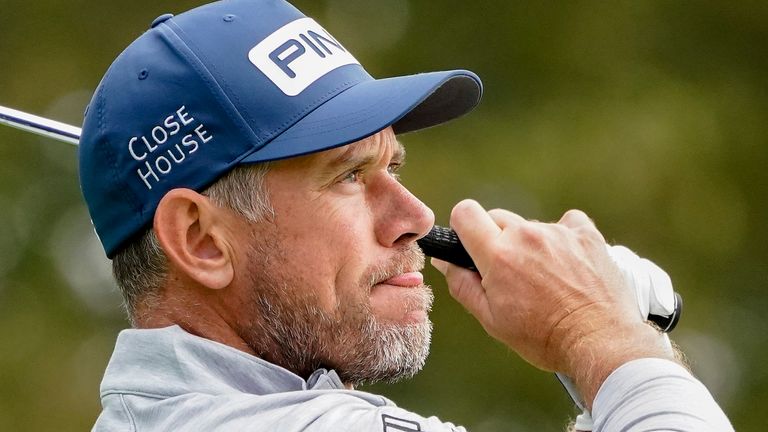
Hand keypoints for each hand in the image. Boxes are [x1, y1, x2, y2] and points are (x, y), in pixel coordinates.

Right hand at [432, 200, 673, 405]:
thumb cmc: (544, 336)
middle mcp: (526, 235)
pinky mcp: (586, 234)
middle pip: (497, 218)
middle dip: (497, 240)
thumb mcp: (491, 320)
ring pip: (531, 226)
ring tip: (547, 278)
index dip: (463, 225)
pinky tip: (569, 262)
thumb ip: (463, 285)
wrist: (599, 341)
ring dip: (531, 244)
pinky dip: (565, 238)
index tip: (470, 241)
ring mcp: (558, 232)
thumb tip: (446, 262)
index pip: (466, 212)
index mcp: (498, 255)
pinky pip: (568, 222)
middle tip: (510, 273)